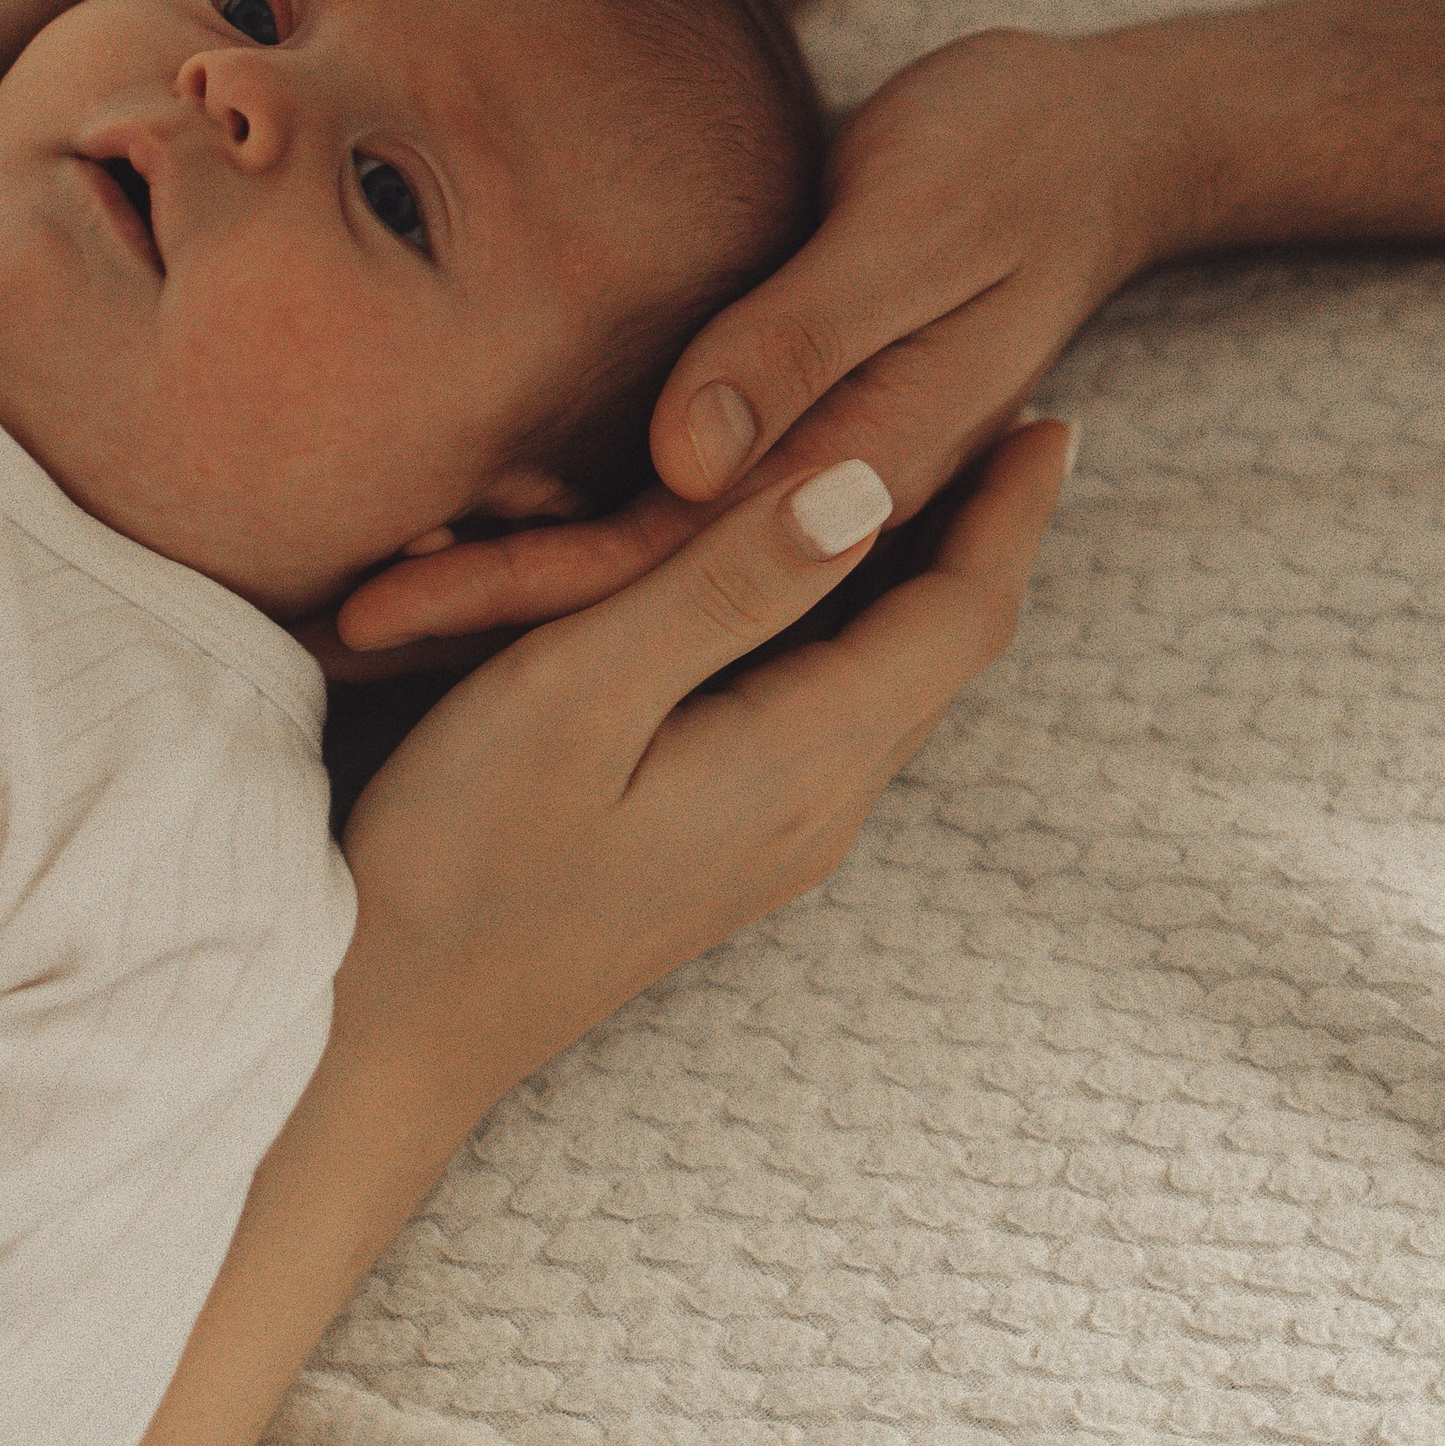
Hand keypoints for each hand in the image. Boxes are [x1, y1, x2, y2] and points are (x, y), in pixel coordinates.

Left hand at [333, 23, 1180, 656]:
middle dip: (485, 610)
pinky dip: (561, 503)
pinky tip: (459, 499)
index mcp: (857, 470)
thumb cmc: (1011, 168)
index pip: (663, 562)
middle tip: (330, 624)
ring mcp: (805, 465)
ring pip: (636, 552)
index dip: (516, 591)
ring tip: (363, 586)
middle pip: (632, 585)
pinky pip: (659, 490)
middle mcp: (822, 494)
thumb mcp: (909, 237)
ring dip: (510, 573)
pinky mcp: (787, 416)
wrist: (1100, 139)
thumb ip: (798, 345)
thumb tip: (681, 458)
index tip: (377, 604)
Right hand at [338, 424, 1071, 1116]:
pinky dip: (842, 628)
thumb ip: (723, 587)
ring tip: (920, 476)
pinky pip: (825, 713)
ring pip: (885, 682)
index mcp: (803, 761)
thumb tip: (866, 487)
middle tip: (996, 415)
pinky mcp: (723, 849)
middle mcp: (819, 811)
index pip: (961, 616)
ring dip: (912, 579)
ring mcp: (774, 841)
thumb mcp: (579, 690)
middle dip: (978, 532)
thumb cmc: (461, 854)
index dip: (1013, 510)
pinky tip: (803, 583)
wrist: (390, 1032)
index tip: (1053, 413)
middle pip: (941, 649)